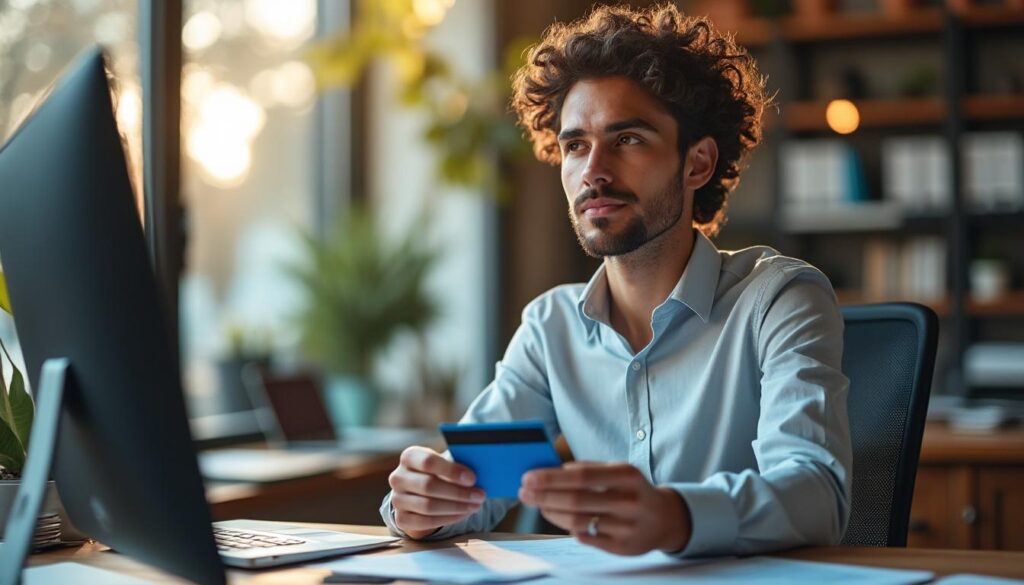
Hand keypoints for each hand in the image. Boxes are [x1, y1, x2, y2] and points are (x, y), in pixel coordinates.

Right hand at [388, 446, 485, 538]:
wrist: (424, 492)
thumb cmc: (440, 473)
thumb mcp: (447, 463)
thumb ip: (458, 463)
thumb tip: (480, 467)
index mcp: (409, 456)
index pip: (428, 462)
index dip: (451, 471)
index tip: (472, 478)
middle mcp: (398, 477)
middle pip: (428, 486)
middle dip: (458, 492)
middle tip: (479, 495)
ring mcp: (397, 499)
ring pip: (428, 506)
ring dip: (456, 507)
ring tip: (475, 505)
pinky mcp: (401, 519)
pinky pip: (425, 522)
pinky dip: (448, 519)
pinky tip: (463, 514)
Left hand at [519, 461, 690, 554]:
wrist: (665, 519)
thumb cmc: (631, 489)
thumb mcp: (618, 471)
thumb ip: (588, 468)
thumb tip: (552, 471)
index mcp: (627, 476)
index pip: (582, 476)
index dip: (551, 478)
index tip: (528, 478)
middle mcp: (629, 501)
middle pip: (576, 501)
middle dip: (544, 497)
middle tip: (524, 493)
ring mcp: (627, 527)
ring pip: (578, 522)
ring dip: (551, 513)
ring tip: (539, 505)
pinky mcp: (622, 547)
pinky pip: (586, 538)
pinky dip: (569, 528)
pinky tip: (560, 518)